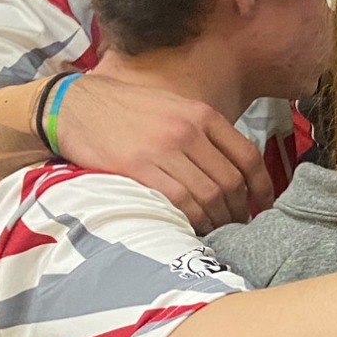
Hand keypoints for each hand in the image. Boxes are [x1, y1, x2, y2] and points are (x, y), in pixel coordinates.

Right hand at [55, 75, 272, 233]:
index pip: (247, 156)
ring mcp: (164, 149)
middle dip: (238, 210)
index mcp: (202, 115)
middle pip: (231, 181)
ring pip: (209, 195)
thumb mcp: (173, 107)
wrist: (74, 106)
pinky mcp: (139, 168)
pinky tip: (191, 227)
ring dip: (217, 220)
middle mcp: (189, 131)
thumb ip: (202, 132)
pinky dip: (192, 220)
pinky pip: (179, 202)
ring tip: (215, 230)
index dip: (261, 187)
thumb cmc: (125, 110)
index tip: (261, 205)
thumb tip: (230, 168)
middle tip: (235, 225)